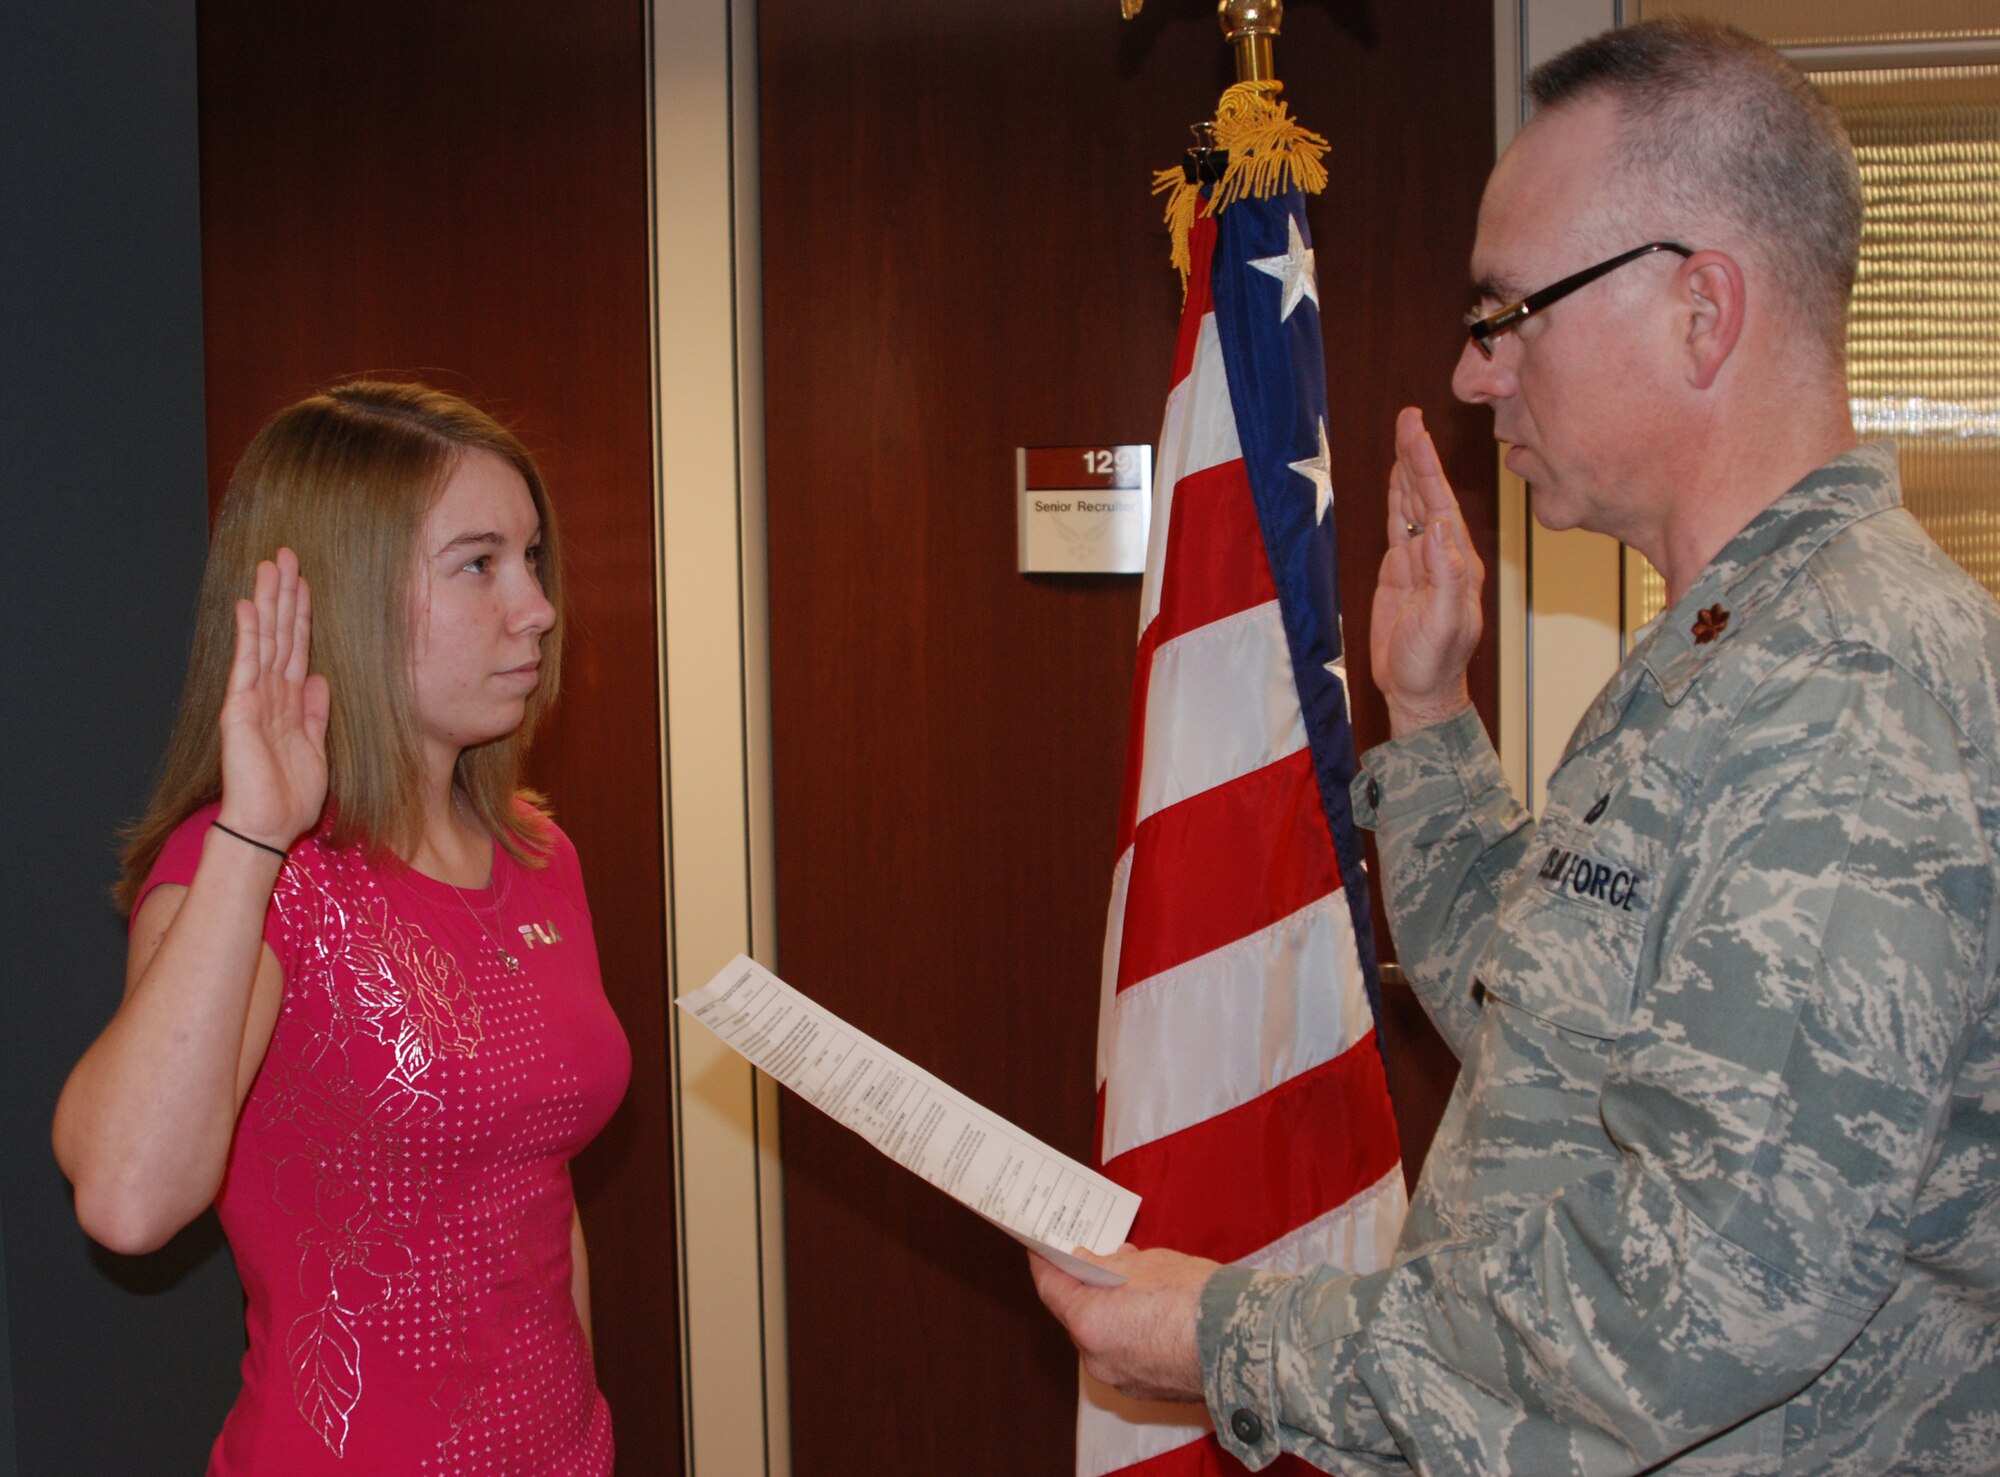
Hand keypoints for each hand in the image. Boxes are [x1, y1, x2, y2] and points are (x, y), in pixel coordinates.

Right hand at [215, 548, 329, 850]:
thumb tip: (320, 678)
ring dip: (267, 600)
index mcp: (290, 700)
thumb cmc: (291, 794)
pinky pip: (246, 664)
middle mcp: (269, 692)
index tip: (305, 580)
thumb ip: (316, 711)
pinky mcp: (239, 708)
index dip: (301, 613)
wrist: (269, 825)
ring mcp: (252, 697)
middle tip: (286, 553)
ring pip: (263, 638)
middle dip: (283, 593)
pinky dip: (247, 634)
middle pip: (278, 632)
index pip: (297, 646)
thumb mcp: (316, 747)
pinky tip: (248, 606)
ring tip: (270, 564)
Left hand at [1029, 1244, 1217, 1402]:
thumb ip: (1106, 1264)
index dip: (1043, 1262)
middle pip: (1077, 1315)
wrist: (1245, 1341)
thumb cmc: (1195, 1297)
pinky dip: (1130, 1333)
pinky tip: (1153, 1312)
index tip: (1039, 1247)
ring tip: (1136, 1281)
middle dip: (1086, 1286)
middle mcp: (1098, 1358)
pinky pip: (1126, 1355)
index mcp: (1090, 1322)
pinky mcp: (1146, 1390)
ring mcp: (1121, 1378)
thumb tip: (1088, 1262)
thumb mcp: (1146, 1264)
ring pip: (1102, 1337)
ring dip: (1110, 1310)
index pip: (1050, 1288)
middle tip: (1100, 1258)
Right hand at [1370, 407, 1483, 735]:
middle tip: (1406, 418)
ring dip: (1407, 470)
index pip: (1441, 503)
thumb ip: (1445, 574)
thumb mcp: (1443, 623)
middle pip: (1428, 494)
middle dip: (1416, 456)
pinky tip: (1395, 478)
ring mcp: (1422, 561)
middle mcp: (1444, 555)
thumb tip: (1437, 525)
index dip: (1426, 466)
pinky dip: (1396, 498)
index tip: (1414, 433)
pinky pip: (1399, 525)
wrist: (1418, 693)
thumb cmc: (1434, 664)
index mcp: (1459, 563)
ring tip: (1403, 434)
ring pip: (1413, 505)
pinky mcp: (1401, 572)